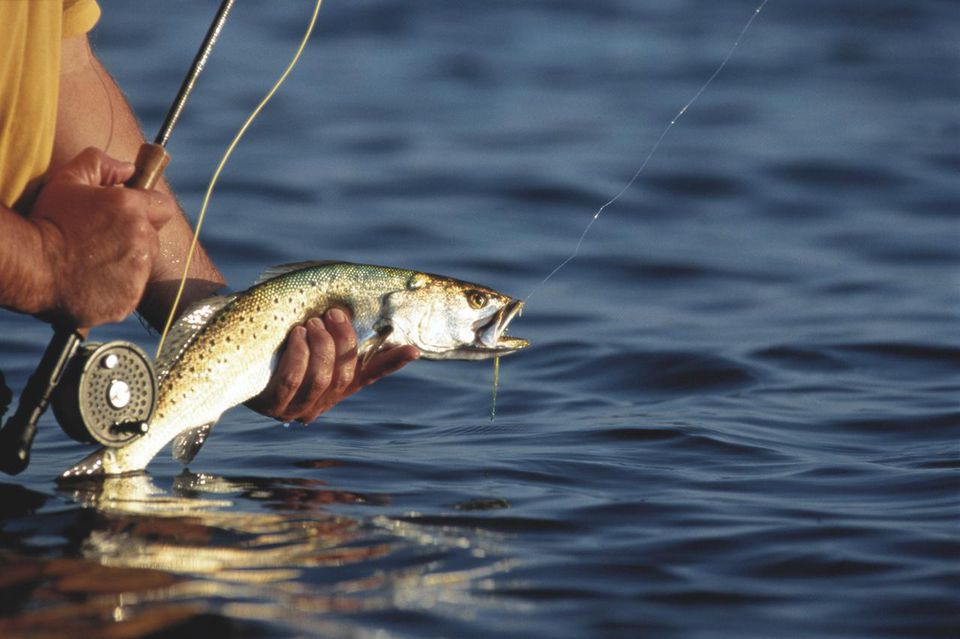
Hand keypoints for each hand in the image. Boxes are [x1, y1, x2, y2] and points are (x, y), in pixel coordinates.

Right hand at [29, 147, 175, 327]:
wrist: (30, 265)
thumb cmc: (47, 221)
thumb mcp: (68, 180)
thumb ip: (100, 164)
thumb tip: (128, 167)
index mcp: (132, 209)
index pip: (163, 206)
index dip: (147, 209)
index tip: (127, 215)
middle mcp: (142, 240)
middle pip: (153, 239)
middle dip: (134, 238)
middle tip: (100, 241)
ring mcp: (138, 273)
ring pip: (143, 267)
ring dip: (126, 265)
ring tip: (92, 264)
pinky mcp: (129, 300)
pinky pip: (131, 292)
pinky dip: (116, 290)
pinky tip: (91, 283)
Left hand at [247, 307, 419, 422]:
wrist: (225, 349)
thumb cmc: (271, 335)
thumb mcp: (304, 328)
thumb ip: (328, 324)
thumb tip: (350, 304)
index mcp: (336, 384)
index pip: (370, 374)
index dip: (392, 363)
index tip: (412, 348)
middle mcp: (321, 401)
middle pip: (344, 374)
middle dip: (342, 341)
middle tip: (332, 313)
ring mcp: (297, 408)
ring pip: (321, 379)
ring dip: (319, 347)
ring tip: (310, 323)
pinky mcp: (272, 407)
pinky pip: (291, 381)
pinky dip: (298, 355)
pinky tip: (295, 336)